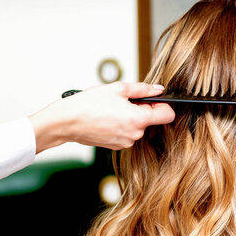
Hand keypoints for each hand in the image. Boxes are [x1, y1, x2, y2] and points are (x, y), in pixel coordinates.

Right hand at [29, 82, 174, 152]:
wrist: (67, 121)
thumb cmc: (88, 104)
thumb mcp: (118, 88)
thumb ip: (143, 89)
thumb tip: (158, 89)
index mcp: (138, 120)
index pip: (168, 115)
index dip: (163, 104)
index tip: (154, 99)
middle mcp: (134, 135)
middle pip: (150, 120)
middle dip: (141, 109)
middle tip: (123, 101)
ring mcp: (125, 142)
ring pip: (137, 127)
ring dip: (130, 117)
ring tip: (111, 109)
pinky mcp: (116, 146)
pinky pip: (126, 133)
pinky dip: (120, 125)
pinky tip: (107, 118)